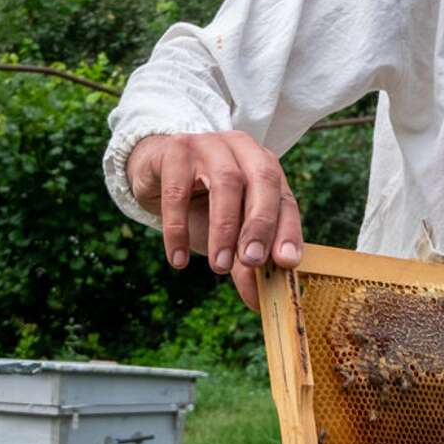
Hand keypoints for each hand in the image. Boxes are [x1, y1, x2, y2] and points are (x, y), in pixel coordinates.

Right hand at [126, 131, 304, 309]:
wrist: (155, 172)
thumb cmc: (200, 203)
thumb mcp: (227, 232)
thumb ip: (243, 260)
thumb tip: (256, 299)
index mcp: (265, 167)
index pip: (285, 199)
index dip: (288, 231)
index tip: (286, 263)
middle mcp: (243, 149)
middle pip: (262, 179)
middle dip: (261, 223)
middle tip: (252, 261)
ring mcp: (210, 145)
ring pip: (225, 181)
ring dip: (224, 228)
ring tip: (218, 266)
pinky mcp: (175, 150)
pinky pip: (178, 191)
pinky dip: (178, 228)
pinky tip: (178, 260)